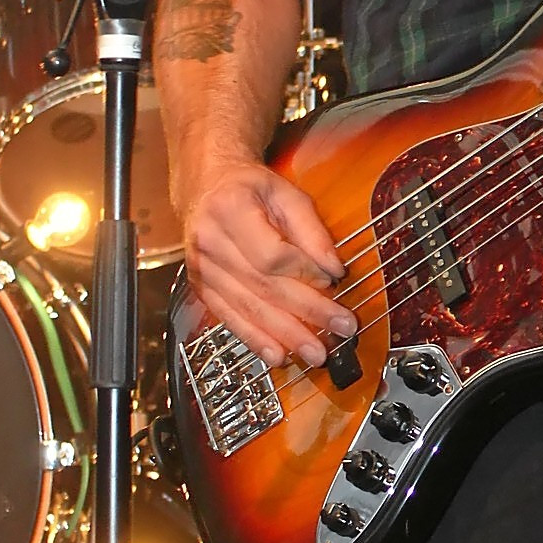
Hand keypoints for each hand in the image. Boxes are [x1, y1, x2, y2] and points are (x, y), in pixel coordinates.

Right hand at [181, 160, 355, 368]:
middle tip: (341, 329)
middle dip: (307, 312)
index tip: (334, 279)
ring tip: (316, 353)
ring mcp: (202, 268)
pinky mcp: (201, 288)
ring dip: (285, 335)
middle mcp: (210, 242)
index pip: (271, 254)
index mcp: (230, 210)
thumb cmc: (249, 188)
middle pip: (263, 286)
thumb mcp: (285, 191)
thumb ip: (310, 228)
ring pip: (248, 307)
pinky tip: (278, 355)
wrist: (205, 188)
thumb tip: (333, 268)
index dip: (305, 271)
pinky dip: (256, 339)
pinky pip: (230, 318)